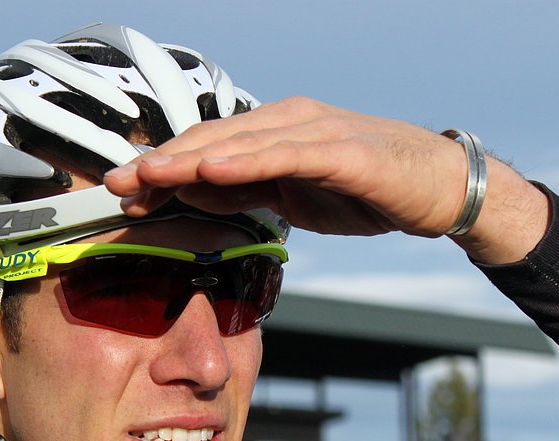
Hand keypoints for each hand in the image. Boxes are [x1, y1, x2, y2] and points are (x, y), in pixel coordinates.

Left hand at [104, 97, 466, 237]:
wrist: (441, 188)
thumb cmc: (369, 190)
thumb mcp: (296, 198)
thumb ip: (250, 193)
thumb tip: (199, 197)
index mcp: (277, 132)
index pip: (209, 148)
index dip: (165, 167)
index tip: (122, 188)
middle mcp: (291, 122)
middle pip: (215, 140)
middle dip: (164, 162)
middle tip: (117, 181)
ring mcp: (318, 133)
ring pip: (243, 144)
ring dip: (192, 160)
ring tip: (150, 174)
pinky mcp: (345, 153)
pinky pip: (288, 156)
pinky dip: (248, 162)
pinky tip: (214, 171)